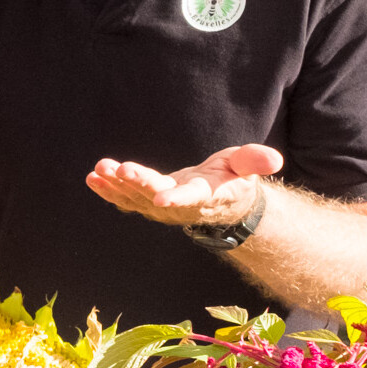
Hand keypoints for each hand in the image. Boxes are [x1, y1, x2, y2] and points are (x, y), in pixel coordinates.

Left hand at [87, 143, 282, 226]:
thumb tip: (273, 159)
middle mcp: (180, 205)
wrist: (218, 203)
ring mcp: (161, 208)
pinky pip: (125, 199)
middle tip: (121, 169)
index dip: (176, 198)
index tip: (161, 198)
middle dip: (139, 183)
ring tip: (99, 169)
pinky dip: (108, 190)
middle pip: (157, 195)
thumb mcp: (246, 167)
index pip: (191, 198)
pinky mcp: (147, 204)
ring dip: (116, 185)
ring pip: (136, 198)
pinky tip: (93, 178)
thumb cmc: (233, 179)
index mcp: (206, 196)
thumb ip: (254, 161)